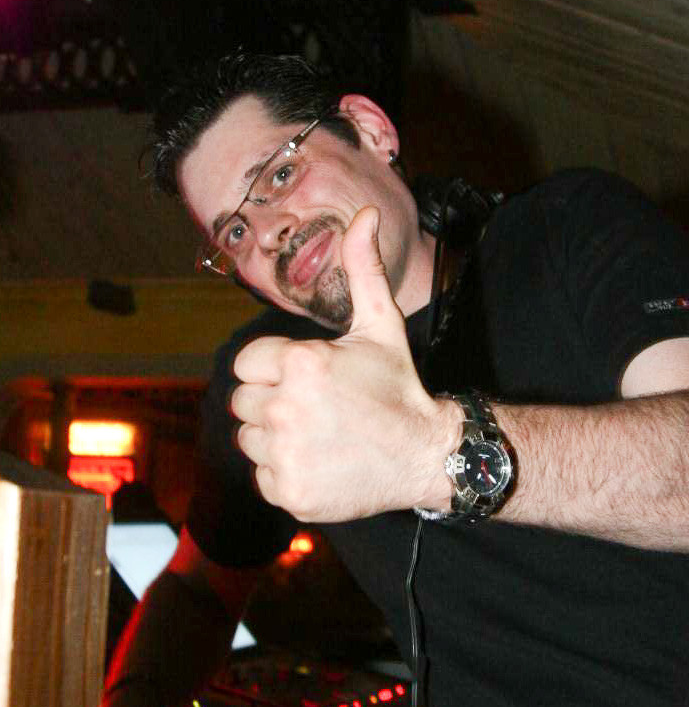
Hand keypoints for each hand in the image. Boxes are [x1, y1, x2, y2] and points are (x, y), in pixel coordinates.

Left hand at [230, 207, 460, 521]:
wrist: (426, 454)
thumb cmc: (398, 388)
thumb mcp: (380, 326)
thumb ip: (362, 270)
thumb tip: (363, 215)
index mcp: (300, 363)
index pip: (247, 363)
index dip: (275, 370)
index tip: (309, 380)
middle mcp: (286, 408)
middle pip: (243, 402)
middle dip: (272, 403)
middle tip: (317, 410)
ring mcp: (287, 454)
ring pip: (249, 440)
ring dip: (276, 439)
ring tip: (319, 436)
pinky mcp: (290, 491)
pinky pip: (264, 476)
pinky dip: (286, 474)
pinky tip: (320, 464)